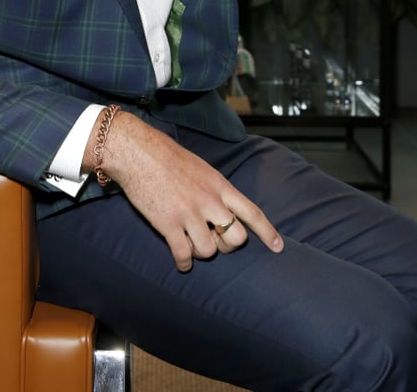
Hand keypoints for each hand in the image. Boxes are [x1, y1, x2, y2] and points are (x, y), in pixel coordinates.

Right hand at [95, 111, 282, 271]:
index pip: (251, 212)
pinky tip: (181, 262)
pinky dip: (184, 264)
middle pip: (236, 237)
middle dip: (228, 244)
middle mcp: (209, 201)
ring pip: (210, 250)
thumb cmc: (167, 156)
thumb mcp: (201, 167)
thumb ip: (214, 189)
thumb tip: (222, 208)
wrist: (138, 152)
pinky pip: (183, 256)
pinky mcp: (168, 224)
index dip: (267, 232)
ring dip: (202, 252)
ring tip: (191, 244)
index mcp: (219, 185)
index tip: (278, 247)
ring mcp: (189, 214)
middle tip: (214, 239)